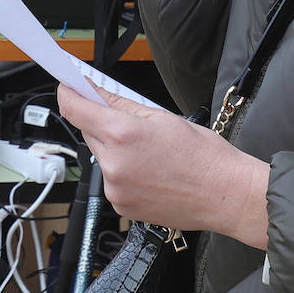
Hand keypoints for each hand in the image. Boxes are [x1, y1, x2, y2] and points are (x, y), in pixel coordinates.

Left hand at [57, 83, 268, 248]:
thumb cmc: (204, 156)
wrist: (224, 194)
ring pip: (101, 157)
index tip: (69, 86)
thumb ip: (123, 104)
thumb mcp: (163, 117)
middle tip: (128, 120)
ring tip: (148, 151)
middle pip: (88, 131)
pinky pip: (111, 180)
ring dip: (114, 149)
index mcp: (122, 134)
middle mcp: (112, 164)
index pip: (75, 108)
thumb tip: (97, 91)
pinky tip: (149, 170)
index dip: (69, 93)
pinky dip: (123, 171)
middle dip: (101, 122)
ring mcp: (115, 189)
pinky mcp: (121, 206)